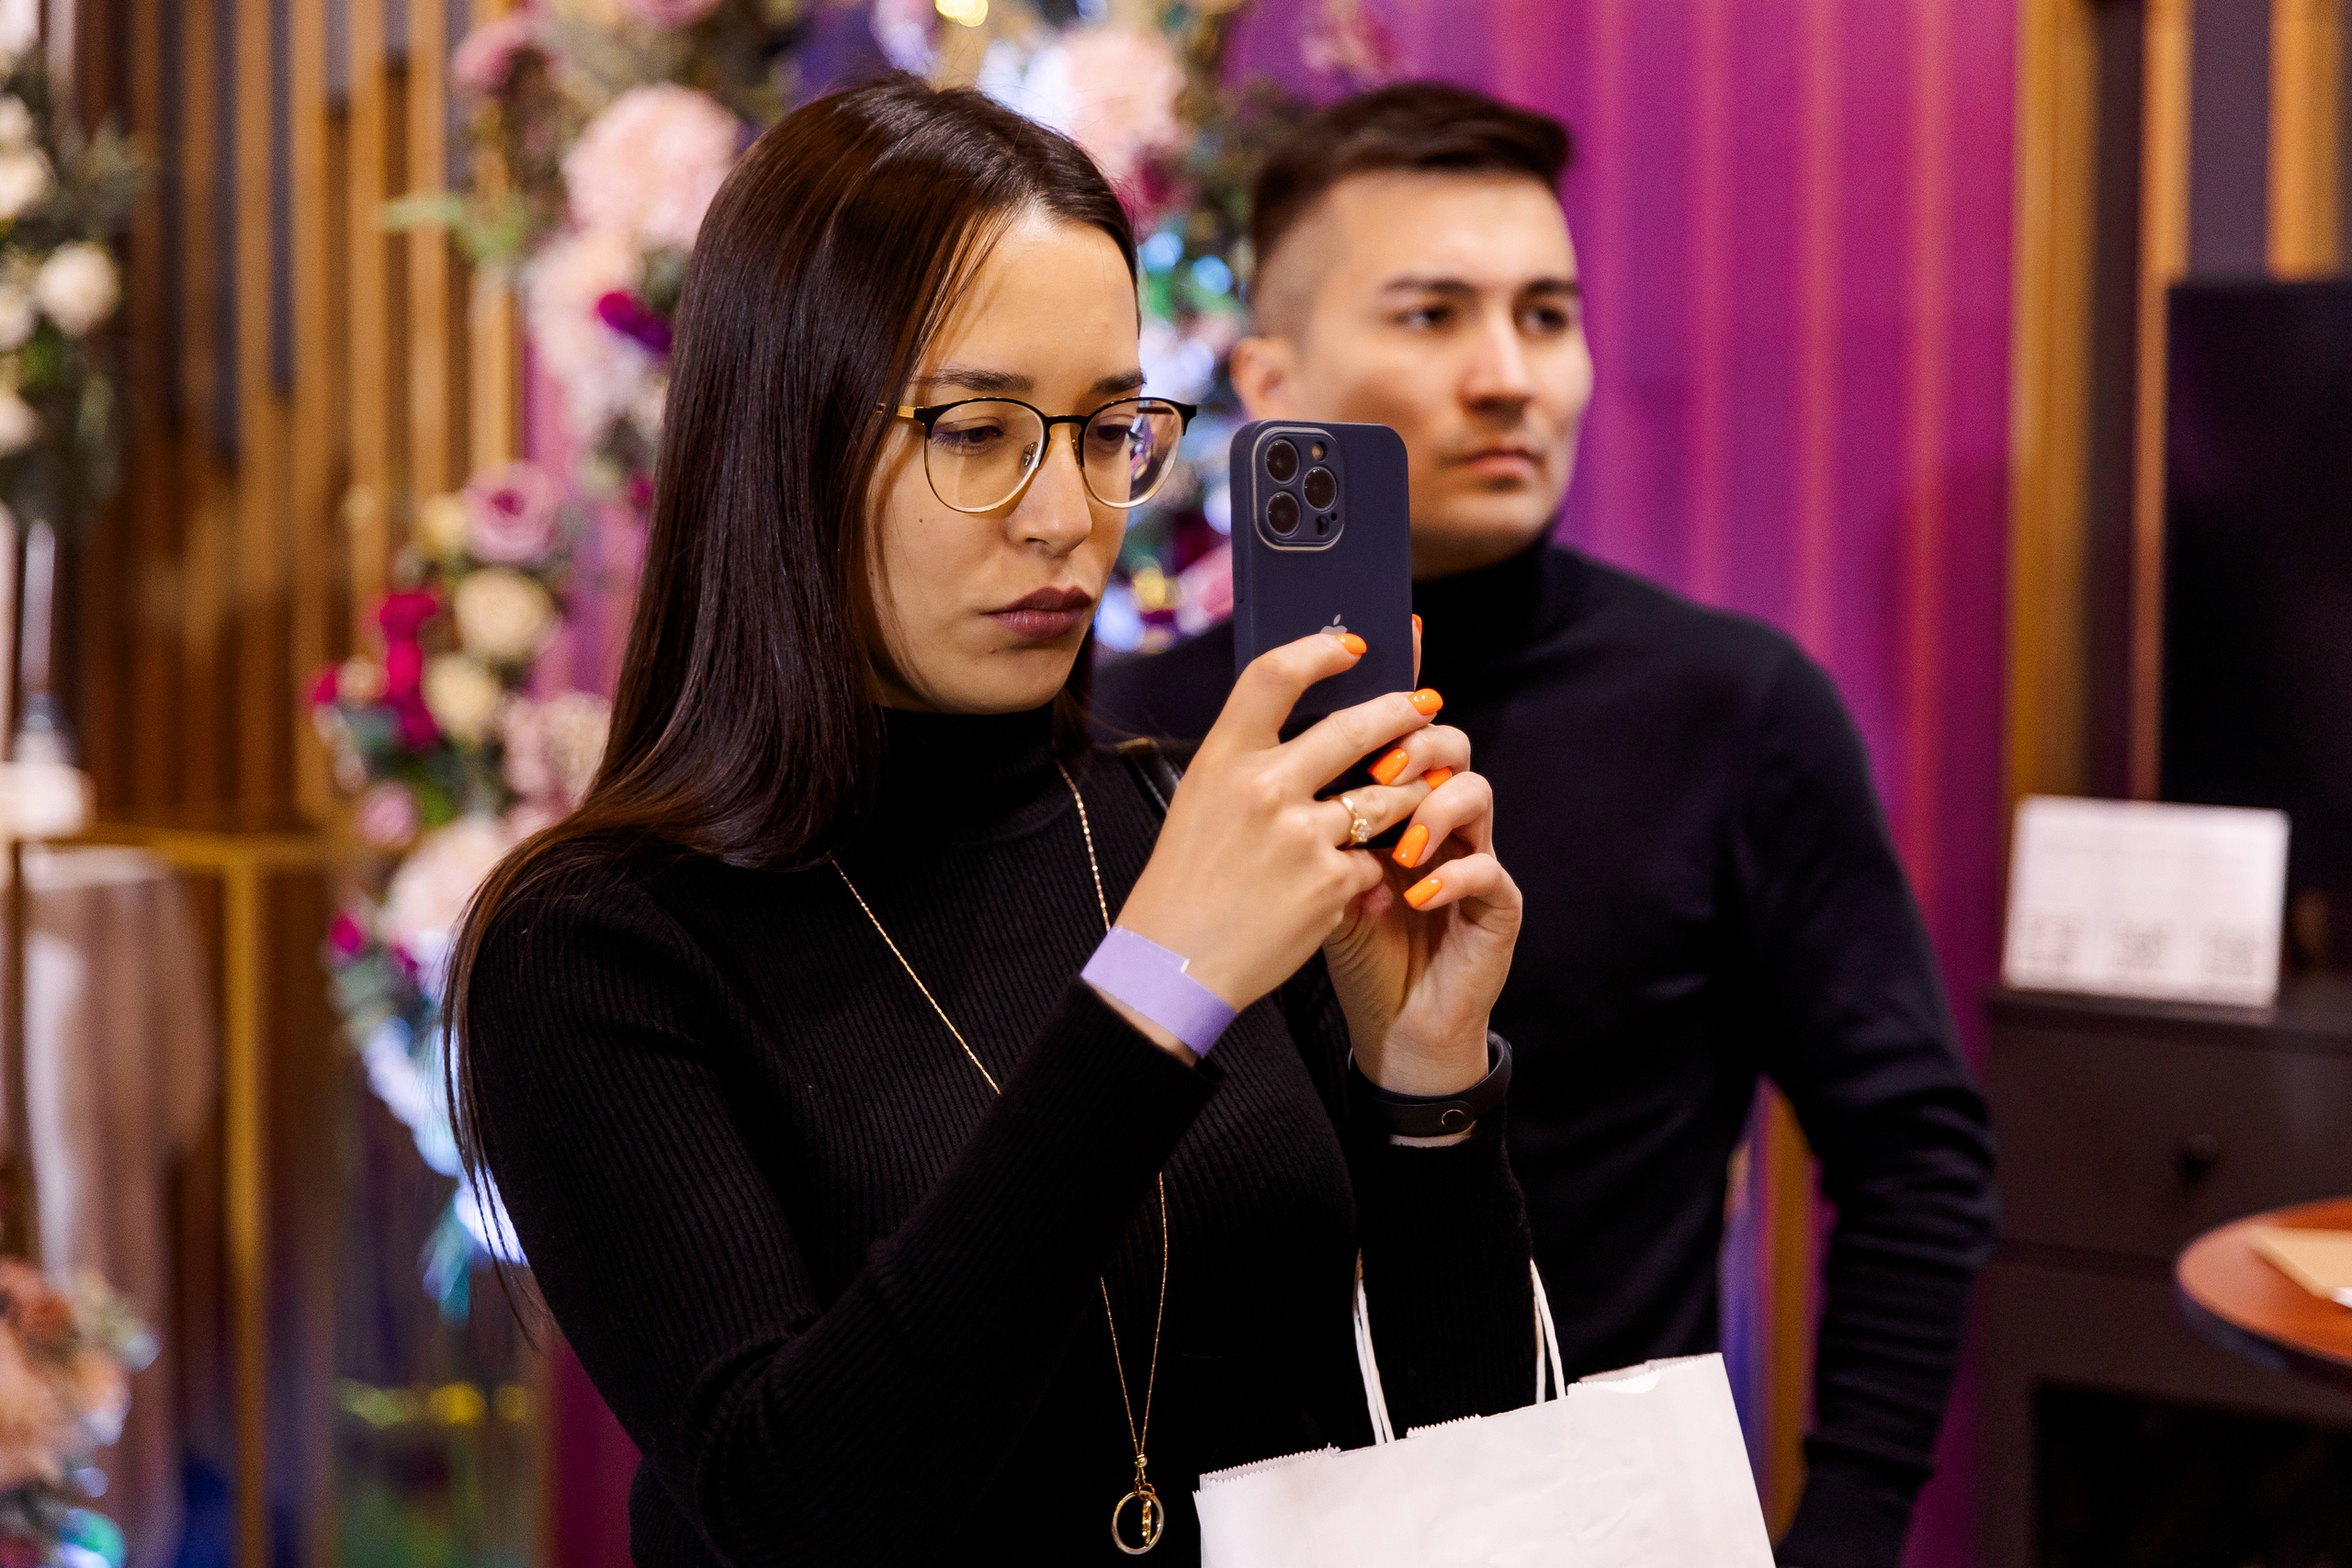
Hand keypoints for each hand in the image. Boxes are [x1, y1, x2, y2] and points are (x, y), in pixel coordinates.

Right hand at [1112, 631, 1447, 1048]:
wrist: (1175, 963)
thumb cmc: (1187, 880)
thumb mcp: (1201, 801)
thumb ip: (1249, 761)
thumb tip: (1310, 719)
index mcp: (1223, 760)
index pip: (1275, 674)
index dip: (1319, 649)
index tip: (1352, 645)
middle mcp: (1264, 788)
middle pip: (1355, 727)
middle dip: (1402, 711)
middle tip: (1426, 705)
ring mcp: (1301, 836)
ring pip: (1387, 794)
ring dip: (1411, 789)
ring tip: (1422, 787)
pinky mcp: (1331, 882)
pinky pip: (1377, 857)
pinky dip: (1376, 863)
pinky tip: (1368, 872)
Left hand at [1319, 621, 1521, 1095]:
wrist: (1388, 1026)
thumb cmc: (1347, 943)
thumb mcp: (1311, 873)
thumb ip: (1305, 817)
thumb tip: (1270, 751)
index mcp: (1394, 798)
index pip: (1401, 726)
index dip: (1402, 679)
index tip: (1390, 639)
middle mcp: (1439, 816)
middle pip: (1447, 742)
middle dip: (1416, 741)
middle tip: (1381, 763)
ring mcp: (1474, 856)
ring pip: (1477, 793)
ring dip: (1435, 808)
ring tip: (1397, 842)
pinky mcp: (1495, 905)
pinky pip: (1488, 871)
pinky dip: (1451, 875)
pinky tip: (1414, 892)